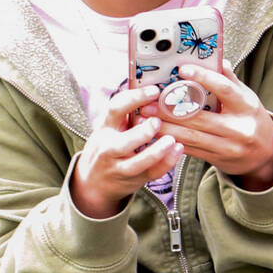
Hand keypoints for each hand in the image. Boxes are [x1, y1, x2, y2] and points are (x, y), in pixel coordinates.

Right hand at [71, 84, 179, 218]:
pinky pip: (152, 173)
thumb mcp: (108, 128)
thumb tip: (153, 89)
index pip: (115, 109)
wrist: (93, 183)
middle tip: (158, 122)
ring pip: (138, 162)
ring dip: (157, 151)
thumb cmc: (107, 147)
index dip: (135, 98)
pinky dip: (167, 162)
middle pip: (124, 142)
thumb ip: (125, 114)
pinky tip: (179, 149)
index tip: (155, 91)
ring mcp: (121, 167)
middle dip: (143, 132)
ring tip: (172, 139)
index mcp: (104, 129)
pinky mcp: (135, 180)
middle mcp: (109, 149)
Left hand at [141, 62, 272, 189]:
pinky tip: (156, 134)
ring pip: (191, 136)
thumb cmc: (252, 120)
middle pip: (200, 117)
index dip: (203, 77)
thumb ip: (230, 81)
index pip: (224, 89)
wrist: (266, 155)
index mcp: (247, 107)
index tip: (182, 69)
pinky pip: (190, 150)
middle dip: (171, 110)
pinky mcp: (217, 159)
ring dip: (165, 127)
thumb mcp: (247, 99)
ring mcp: (228, 146)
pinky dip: (171, 141)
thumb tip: (217, 59)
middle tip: (150, 102)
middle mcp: (239, 128)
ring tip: (146, 118)